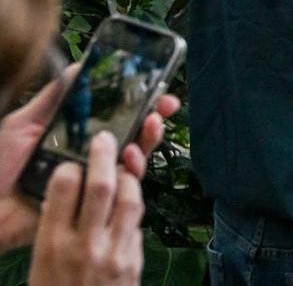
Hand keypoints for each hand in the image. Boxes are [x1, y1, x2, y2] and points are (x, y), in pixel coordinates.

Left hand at [0, 72, 175, 254]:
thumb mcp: (23, 124)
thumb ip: (52, 97)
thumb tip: (79, 66)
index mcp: (78, 136)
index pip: (117, 116)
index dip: (141, 102)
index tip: (158, 87)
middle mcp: (91, 157)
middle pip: (134, 137)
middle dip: (154, 119)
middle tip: (163, 107)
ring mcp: (93, 181)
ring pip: (134, 161)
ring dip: (147, 142)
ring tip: (148, 127)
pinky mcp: (93, 205)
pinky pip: (121, 191)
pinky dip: (130, 173)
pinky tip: (127, 159)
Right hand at [26, 132, 142, 285]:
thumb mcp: (40, 267)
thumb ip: (53, 231)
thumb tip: (64, 197)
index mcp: (51, 245)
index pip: (62, 189)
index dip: (69, 168)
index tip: (71, 163)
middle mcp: (84, 245)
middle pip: (102, 186)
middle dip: (104, 155)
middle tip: (103, 140)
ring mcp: (114, 252)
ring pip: (130, 198)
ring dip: (129, 176)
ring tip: (124, 163)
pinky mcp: (134, 261)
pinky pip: (137, 223)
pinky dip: (133, 208)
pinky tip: (128, 201)